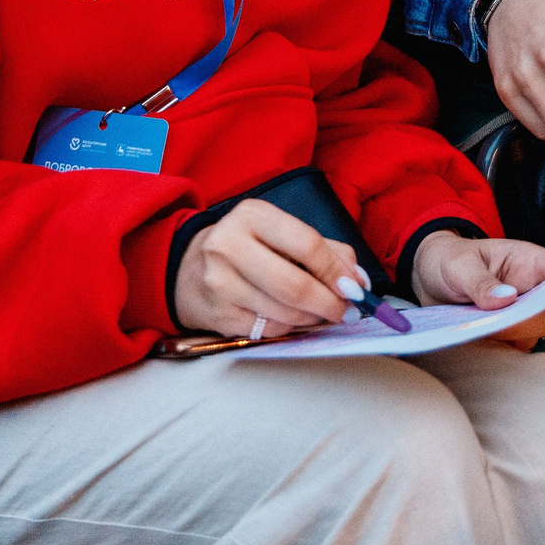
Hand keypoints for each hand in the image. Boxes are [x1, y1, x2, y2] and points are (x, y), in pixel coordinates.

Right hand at [172, 200, 368, 337]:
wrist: (186, 268)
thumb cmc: (246, 248)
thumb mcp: (279, 232)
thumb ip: (324, 249)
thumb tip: (358, 280)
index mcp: (252, 215)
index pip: (307, 244)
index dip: (337, 271)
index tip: (356, 288)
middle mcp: (229, 245)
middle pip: (295, 285)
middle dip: (330, 303)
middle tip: (347, 311)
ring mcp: (219, 282)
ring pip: (284, 312)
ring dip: (313, 319)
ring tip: (323, 314)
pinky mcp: (217, 314)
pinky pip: (268, 329)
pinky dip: (291, 328)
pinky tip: (294, 320)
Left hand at [411, 231, 544, 348]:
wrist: (432, 281)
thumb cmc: (450, 261)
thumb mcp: (458, 265)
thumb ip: (480, 281)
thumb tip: (506, 300)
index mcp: (528, 262)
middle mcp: (532, 290)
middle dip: (525, 319)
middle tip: (493, 315)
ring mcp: (522, 316)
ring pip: (533, 335)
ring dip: (507, 335)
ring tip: (476, 324)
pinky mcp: (509, 337)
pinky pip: (515, 351)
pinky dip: (497, 349)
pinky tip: (476, 339)